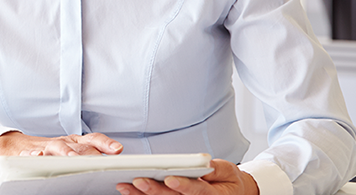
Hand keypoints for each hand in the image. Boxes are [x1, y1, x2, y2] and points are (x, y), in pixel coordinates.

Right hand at [0, 131, 122, 167]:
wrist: (16, 146)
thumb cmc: (50, 153)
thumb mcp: (70, 152)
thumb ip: (89, 154)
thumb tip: (112, 160)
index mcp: (74, 143)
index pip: (93, 139)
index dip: (105, 143)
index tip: (117, 149)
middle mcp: (62, 143)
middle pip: (78, 145)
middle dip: (88, 152)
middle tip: (98, 160)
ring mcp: (46, 148)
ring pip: (57, 148)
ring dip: (65, 152)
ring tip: (72, 159)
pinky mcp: (28, 154)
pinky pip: (30, 154)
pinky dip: (34, 155)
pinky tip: (38, 158)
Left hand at [115, 159, 258, 194]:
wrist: (231, 192)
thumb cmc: (227, 180)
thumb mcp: (228, 171)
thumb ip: (217, 169)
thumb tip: (206, 164)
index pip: (197, 191)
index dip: (184, 186)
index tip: (170, 179)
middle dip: (154, 190)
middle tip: (137, 180)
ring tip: (124, 186)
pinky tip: (127, 190)